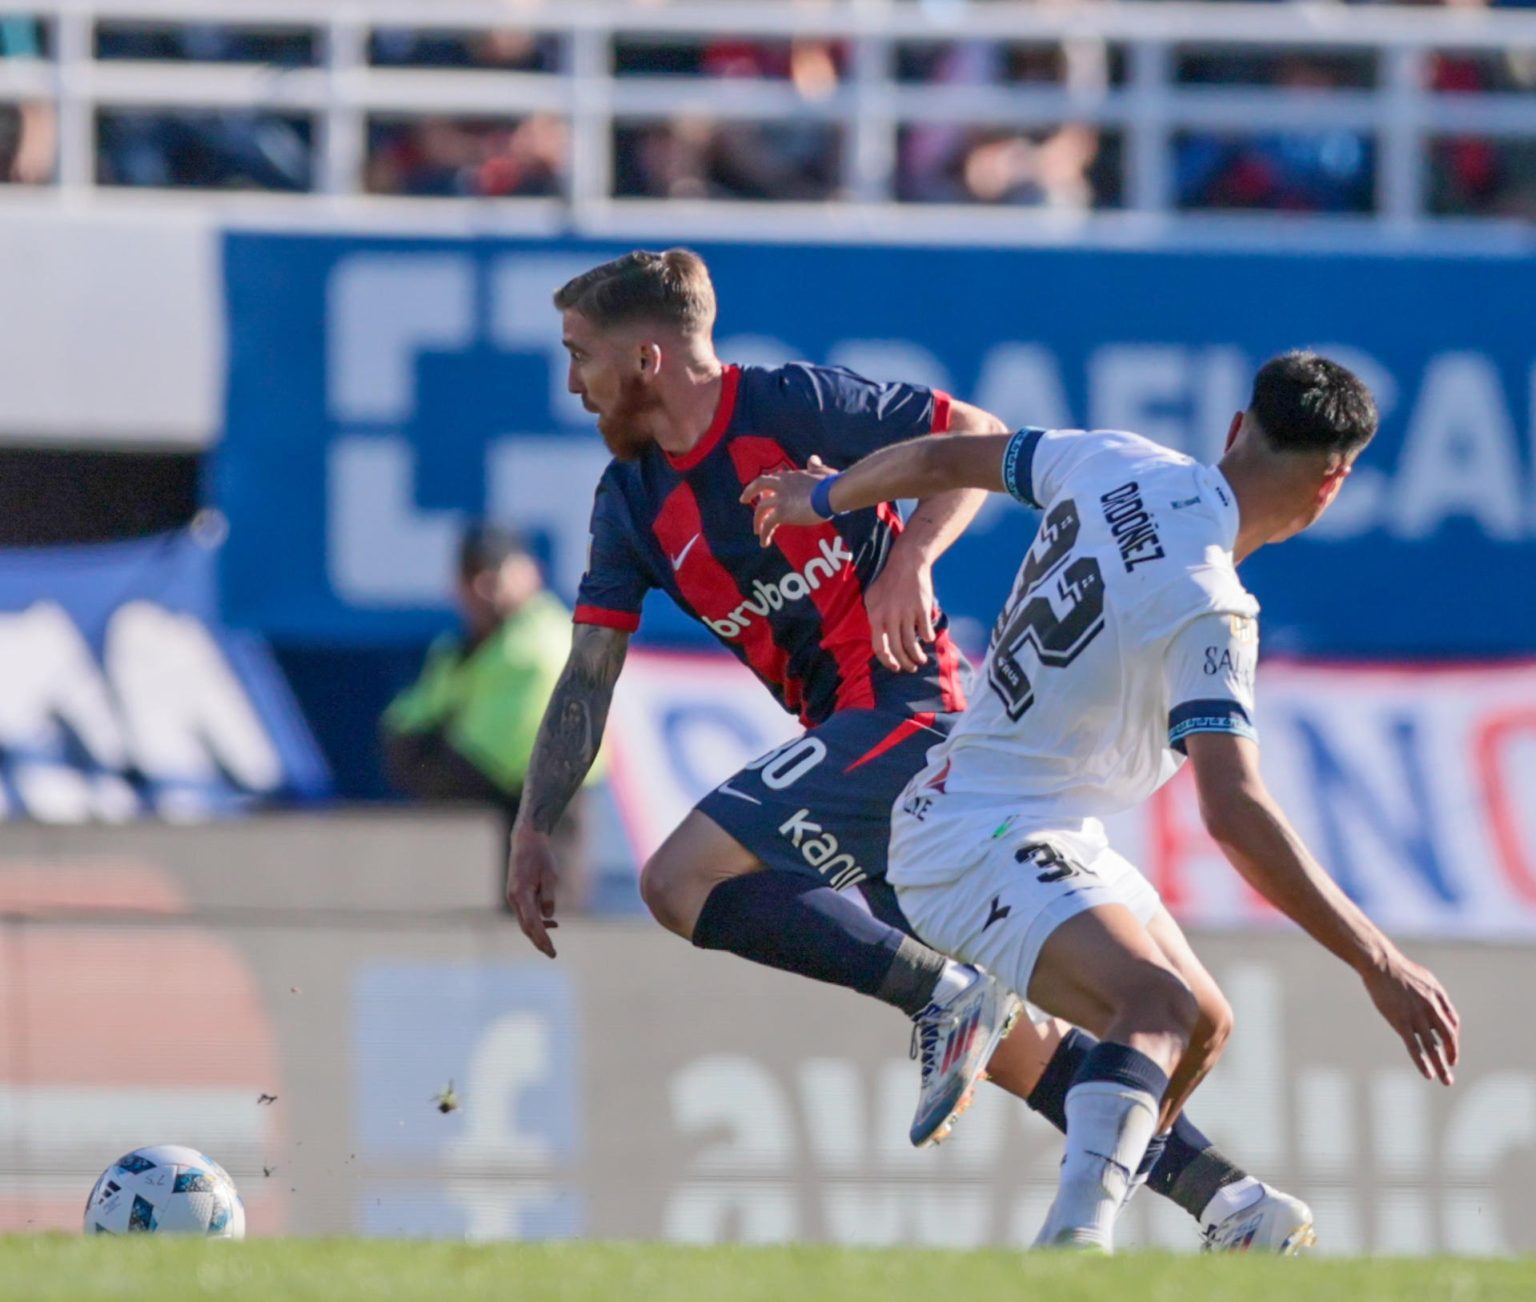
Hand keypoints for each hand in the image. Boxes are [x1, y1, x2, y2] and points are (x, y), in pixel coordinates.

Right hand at [507, 824, 559, 957]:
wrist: (526, 841)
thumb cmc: (540, 856)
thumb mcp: (550, 875)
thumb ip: (549, 896)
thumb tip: (548, 917)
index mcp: (521, 893)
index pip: (532, 923)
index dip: (542, 939)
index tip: (551, 952)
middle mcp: (514, 898)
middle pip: (526, 927)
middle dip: (539, 941)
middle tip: (552, 954)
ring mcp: (514, 897)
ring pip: (524, 922)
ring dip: (538, 932)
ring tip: (552, 941)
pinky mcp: (517, 894)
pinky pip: (525, 913)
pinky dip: (536, 921)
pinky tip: (551, 922)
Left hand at [740, 455, 836, 546]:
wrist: (832, 494)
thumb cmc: (831, 483)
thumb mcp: (822, 471)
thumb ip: (815, 466)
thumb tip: (813, 459)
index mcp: (791, 475)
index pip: (775, 478)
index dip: (769, 485)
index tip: (766, 491)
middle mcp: (781, 484)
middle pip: (759, 485)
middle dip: (749, 492)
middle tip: (743, 499)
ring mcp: (780, 499)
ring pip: (760, 508)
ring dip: (758, 520)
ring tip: (758, 531)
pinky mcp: (781, 513)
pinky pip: (767, 524)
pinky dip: (764, 534)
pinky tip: (764, 542)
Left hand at [864, 549, 935, 672]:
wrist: (906, 563)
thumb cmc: (888, 582)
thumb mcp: (872, 599)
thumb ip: (874, 619)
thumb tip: (879, 641)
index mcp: (876, 616)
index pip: (879, 647)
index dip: (887, 661)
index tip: (894, 668)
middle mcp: (890, 616)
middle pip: (897, 649)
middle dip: (904, 663)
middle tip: (910, 668)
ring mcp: (906, 613)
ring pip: (912, 644)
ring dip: (917, 656)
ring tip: (921, 660)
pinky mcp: (922, 609)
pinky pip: (925, 631)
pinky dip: (928, 638)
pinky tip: (928, 639)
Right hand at [1362, 953, 1460, 1084]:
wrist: (1381, 963)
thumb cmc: (1397, 968)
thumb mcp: (1422, 977)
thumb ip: (1431, 992)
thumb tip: (1435, 1004)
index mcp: (1438, 997)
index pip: (1452, 1022)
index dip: (1452, 1036)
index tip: (1449, 1047)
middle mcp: (1432, 1009)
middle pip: (1448, 1037)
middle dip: (1452, 1054)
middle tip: (1452, 1066)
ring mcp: (1417, 1016)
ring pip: (1433, 1046)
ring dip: (1441, 1065)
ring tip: (1446, 1081)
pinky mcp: (1401, 1022)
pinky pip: (1415, 1047)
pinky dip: (1422, 1062)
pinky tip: (1428, 1074)